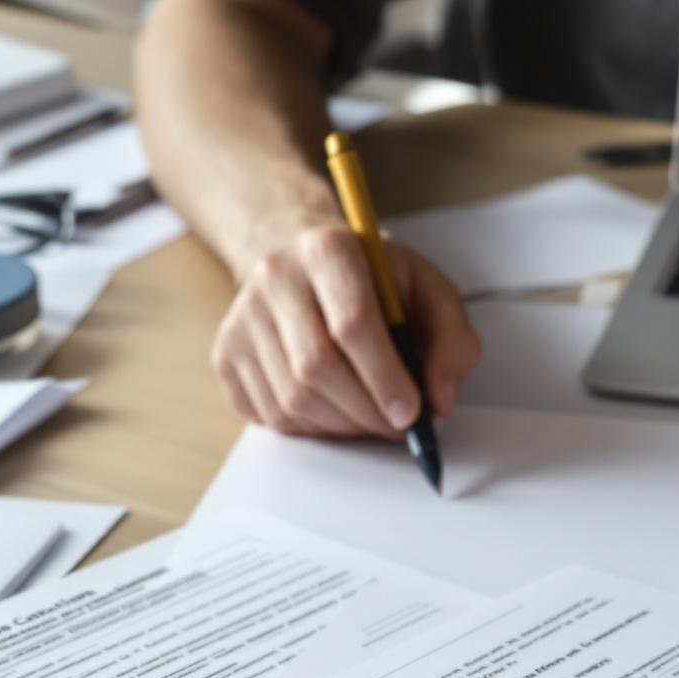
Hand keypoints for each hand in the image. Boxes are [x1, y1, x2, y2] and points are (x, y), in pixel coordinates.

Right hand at [212, 224, 481, 437]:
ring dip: (340, 426)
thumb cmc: (374, 281)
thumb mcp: (429, 292)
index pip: (352, 324)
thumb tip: (440, 400)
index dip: (385, 378)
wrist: (309, 266)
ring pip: (291, 399)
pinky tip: (332, 408)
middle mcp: (275, 276)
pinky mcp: (225, 352)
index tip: (411, 413)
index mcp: (329, 249)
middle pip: (316, 368)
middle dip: (365, 412)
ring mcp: (242, 315)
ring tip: (368, 415)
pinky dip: (309, 428)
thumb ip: (453, 341)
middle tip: (397, 427)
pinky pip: (268, 415)